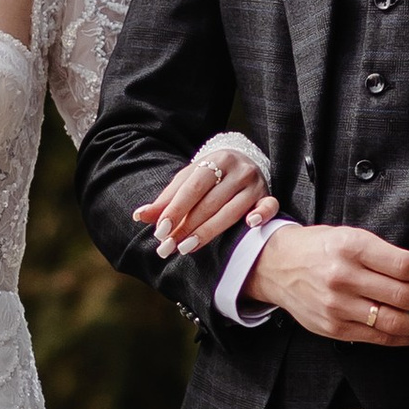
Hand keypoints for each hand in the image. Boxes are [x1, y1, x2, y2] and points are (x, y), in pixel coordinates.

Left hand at [134, 139, 279, 262]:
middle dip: (187, 227)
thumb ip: (167, 199)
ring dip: (208, 232)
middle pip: (210, 202)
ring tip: (186, 248)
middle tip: (169, 247)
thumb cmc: (210, 176)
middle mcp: (237, 170)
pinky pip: (269, 206)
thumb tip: (139, 216)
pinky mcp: (267, 196)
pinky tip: (250, 225)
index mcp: (215, 160)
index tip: (161, 232)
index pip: (193, 188)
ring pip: (232, 211)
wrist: (244, 162)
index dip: (176, 211)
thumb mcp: (188, 180)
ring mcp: (255, 183)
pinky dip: (262, 215)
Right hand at [244, 221, 408, 344]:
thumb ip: (382, 253)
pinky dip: (400, 337)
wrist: (276, 266)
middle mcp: (344, 278)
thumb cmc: (319, 247)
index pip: (403, 265)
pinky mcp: (333, 328)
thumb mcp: (350, 235)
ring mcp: (337, 306)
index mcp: (351, 248)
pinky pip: (376, 336)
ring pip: (392, 321)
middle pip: (403, 296)